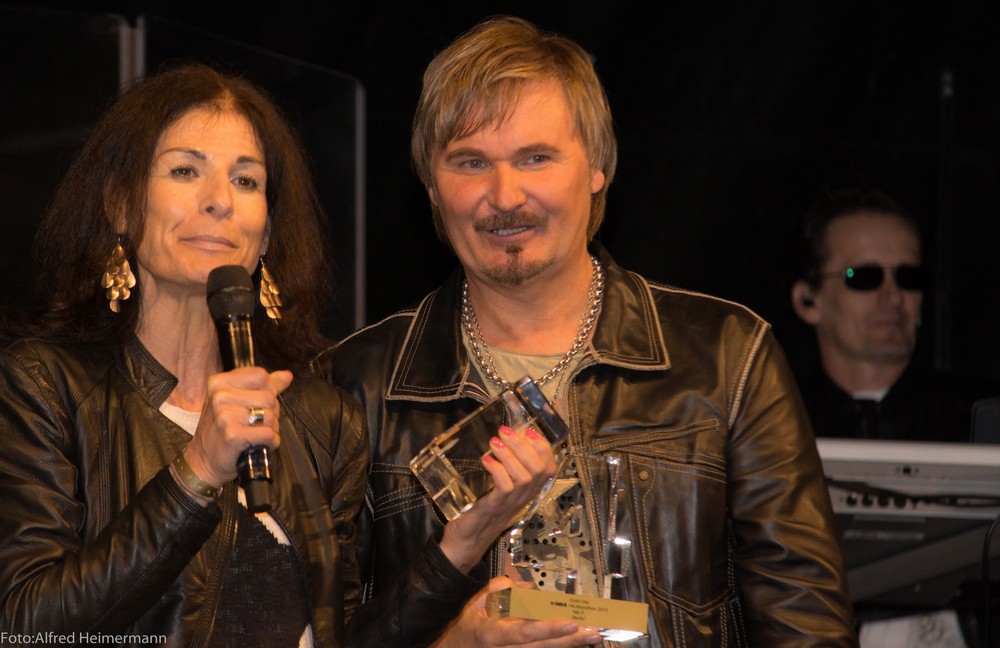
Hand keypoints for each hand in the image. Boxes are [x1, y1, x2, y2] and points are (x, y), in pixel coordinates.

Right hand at [183, 367, 293, 487]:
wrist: (203, 460)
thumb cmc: (221, 429)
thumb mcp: (236, 400)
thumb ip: (264, 386)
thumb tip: (287, 375)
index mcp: (219, 382)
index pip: (261, 375)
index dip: (268, 390)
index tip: (258, 403)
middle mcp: (219, 396)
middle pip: (269, 396)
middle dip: (271, 412)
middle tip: (256, 423)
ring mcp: (224, 416)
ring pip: (270, 416)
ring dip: (271, 429)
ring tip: (256, 433)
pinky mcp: (233, 435)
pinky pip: (268, 434)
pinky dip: (271, 442)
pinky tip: (258, 444)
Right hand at [432, 577, 602, 647]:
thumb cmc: (466, 628)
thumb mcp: (476, 602)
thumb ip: (500, 590)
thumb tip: (527, 587)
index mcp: (493, 634)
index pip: (525, 632)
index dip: (548, 628)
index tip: (568, 622)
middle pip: (542, 646)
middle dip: (569, 640)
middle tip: (592, 632)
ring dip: (570, 644)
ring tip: (591, 636)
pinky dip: (558, 645)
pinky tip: (575, 641)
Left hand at [440, 424, 557, 571]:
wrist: (467, 540)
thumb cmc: (483, 510)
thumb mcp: (500, 487)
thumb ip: (506, 468)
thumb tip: (504, 440)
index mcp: (529, 490)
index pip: (549, 468)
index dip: (543, 448)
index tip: (530, 431)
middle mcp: (524, 496)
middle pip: (539, 469)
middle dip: (523, 445)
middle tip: (505, 431)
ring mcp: (511, 503)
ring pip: (524, 476)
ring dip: (509, 454)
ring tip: (494, 442)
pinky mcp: (495, 506)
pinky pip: (505, 486)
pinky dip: (496, 469)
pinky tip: (486, 461)